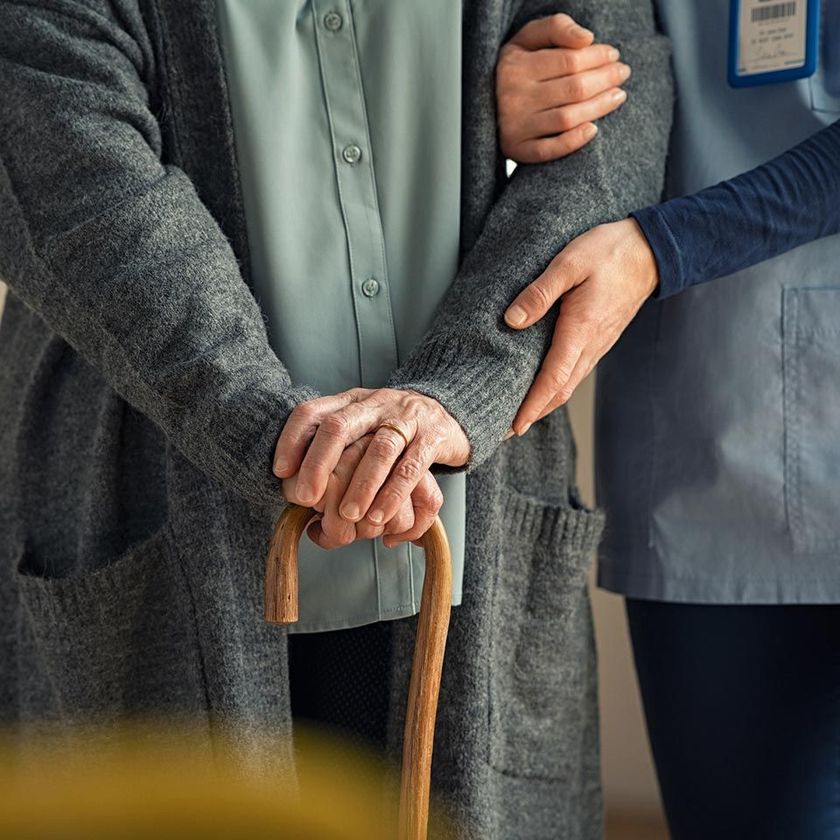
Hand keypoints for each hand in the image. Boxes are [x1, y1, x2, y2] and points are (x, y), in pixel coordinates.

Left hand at [273, 388, 468, 534]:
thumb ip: (333, 450)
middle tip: (306, 498)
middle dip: (318, 464)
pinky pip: (412, 466)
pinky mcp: (433, 436)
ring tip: (348, 516)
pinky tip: (380, 516)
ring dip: (360, 485)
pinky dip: (393, 494)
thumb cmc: (393, 429)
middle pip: (339, 427)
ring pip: (379, 449)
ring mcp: (405, 418)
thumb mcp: (361, 427)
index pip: (312, 412)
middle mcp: (375, 404)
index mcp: (351, 402)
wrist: (449, 412)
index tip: (281, 471)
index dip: (292, 440)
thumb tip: (294, 490)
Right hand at [496, 13, 629, 162]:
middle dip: (605, 79)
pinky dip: (574, 141)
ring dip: (599, 107)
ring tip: (618, 96)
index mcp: (515, 66)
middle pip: (573, 89)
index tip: (614, 54)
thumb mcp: (528, 38)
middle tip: (622, 74)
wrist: (483, 103)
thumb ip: (556, 27)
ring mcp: (515, 126)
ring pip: (567, 118)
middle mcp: (513, 97)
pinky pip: (550, 150)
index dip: (598, 56)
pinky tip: (594, 129)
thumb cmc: (514, 68)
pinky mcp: (517, 150)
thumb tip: (587, 39)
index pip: (569, 60)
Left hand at [504, 218, 657, 431]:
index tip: (513, 426)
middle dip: (533, 414)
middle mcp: (590, 345)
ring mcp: (598, 345)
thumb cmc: (609, 252)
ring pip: (568, 384)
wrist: (651, 250)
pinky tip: (543, 387)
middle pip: (560, 391)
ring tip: (520, 415)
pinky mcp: (599, 339)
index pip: (553, 380)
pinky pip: (575, 372)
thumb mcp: (569, 264)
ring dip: (545, 403)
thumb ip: (539, 293)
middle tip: (506, 430)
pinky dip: (557, 387)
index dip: (532, 406)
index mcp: (580, 330)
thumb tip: (512, 321)